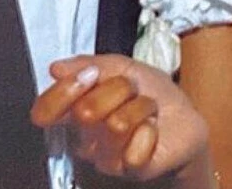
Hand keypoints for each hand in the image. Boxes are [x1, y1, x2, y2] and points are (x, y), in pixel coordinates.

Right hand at [30, 54, 213, 186]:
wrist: (186, 119)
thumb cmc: (153, 95)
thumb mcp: (125, 67)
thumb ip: (92, 63)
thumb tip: (57, 68)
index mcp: (77, 110)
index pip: (45, 110)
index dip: (63, 92)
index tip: (89, 75)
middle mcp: (85, 137)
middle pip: (85, 111)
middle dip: (119, 89)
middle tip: (132, 91)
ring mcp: (106, 156)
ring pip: (116, 124)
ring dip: (142, 106)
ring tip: (148, 109)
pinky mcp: (131, 169)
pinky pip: (133, 150)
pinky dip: (150, 131)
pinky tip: (153, 129)